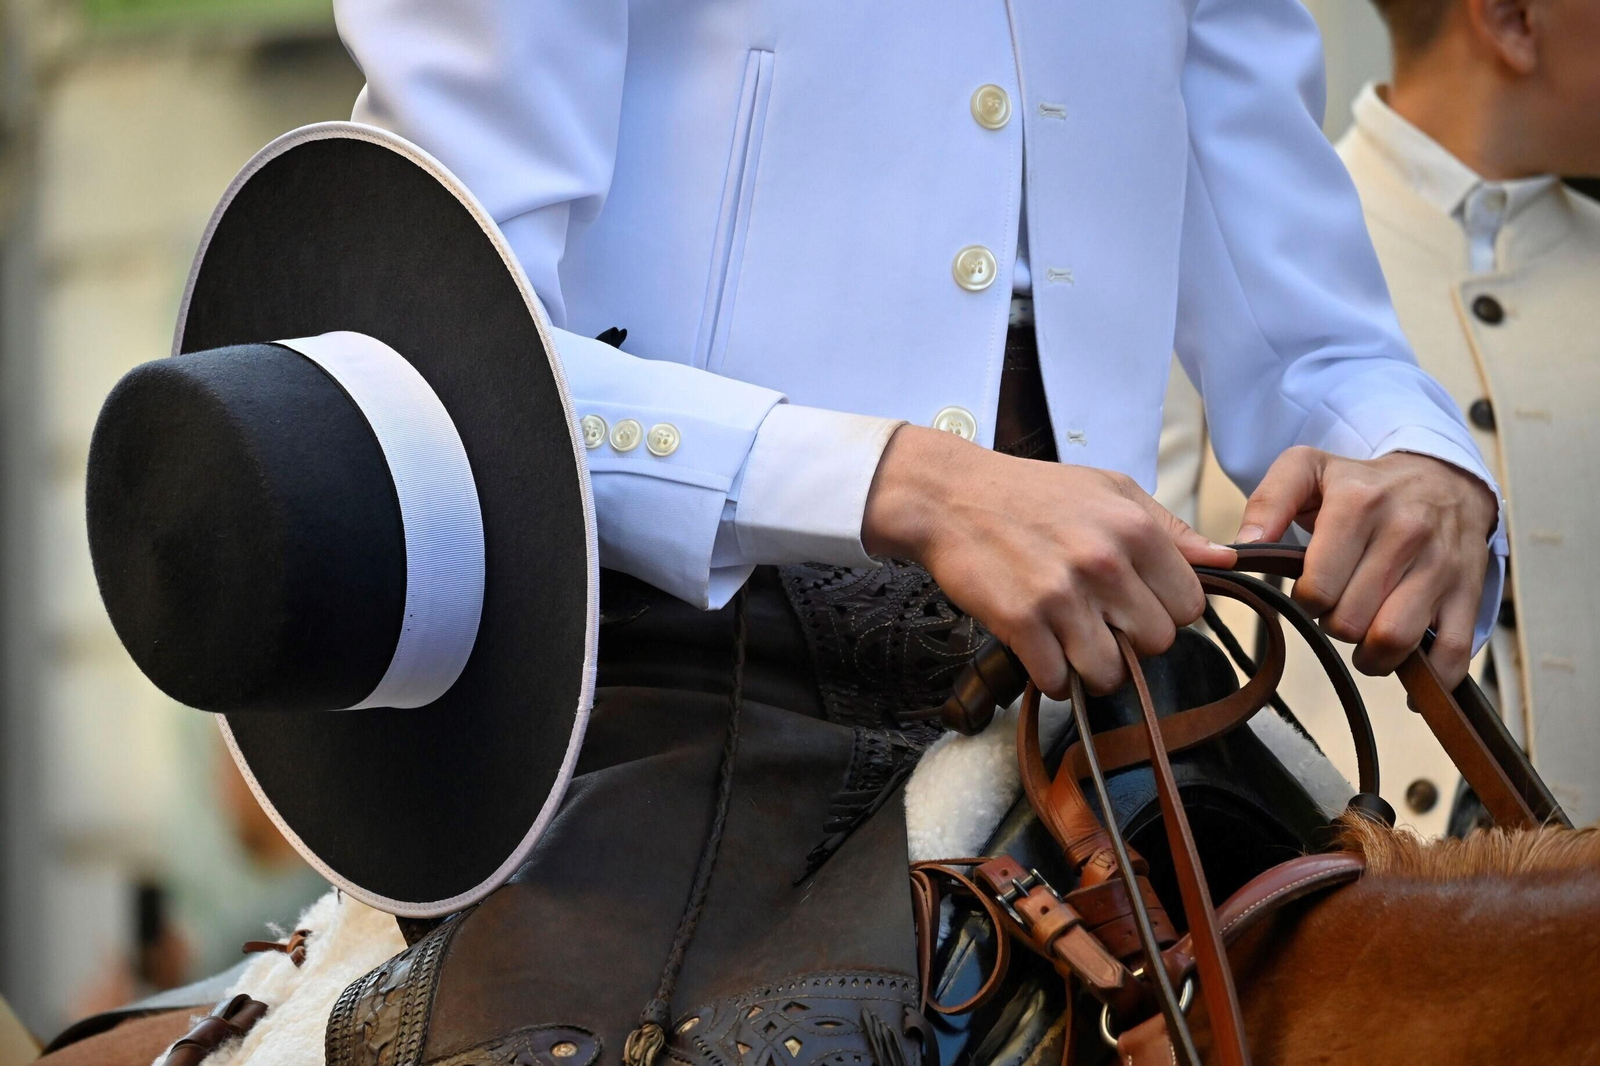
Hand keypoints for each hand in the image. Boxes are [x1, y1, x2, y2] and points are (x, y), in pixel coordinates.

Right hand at [862, 425, 1236, 695]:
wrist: (951, 497)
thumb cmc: (1032, 493)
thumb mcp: (1110, 490)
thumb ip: (1170, 528)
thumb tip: (1227, 559)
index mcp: (1135, 529)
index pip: (1190, 606)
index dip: (1166, 611)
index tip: (1138, 604)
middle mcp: (1104, 564)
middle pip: (1156, 643)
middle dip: (1132, 642)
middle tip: (1102, 624)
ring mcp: (1061, 596)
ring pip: (1110, 673)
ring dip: (1093, 669)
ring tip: (1073, 645)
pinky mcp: (1021, 623)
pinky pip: (1057, 680)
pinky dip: (1052, 676)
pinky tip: (1042, 650)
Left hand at [1235, 447, 1497, 687]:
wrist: (1445, 479)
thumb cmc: (1365, 485)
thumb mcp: (1308, 469)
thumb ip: (1268, 501)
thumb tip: (1241, 548)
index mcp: (1359, 504)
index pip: (1318, 587)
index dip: (1307, 599)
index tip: (1314, 588)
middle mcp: (1406, 533)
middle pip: (1350, 621)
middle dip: (1335, 624)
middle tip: (1341, 606)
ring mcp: (1442, 566)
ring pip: (1394, 641)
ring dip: (1370, 655)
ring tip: (1365, 632)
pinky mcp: (1469, 594)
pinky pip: (1453, 656)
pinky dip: (1428, 680)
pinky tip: (1404, 666)